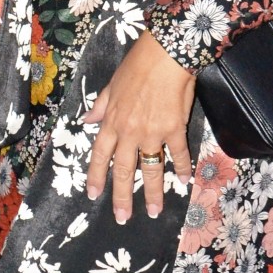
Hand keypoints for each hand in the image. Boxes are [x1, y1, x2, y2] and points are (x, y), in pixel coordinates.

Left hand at [84, 34, 195, 222]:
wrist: (165, 54)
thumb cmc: (137, 65)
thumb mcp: (111, 85)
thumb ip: (100, 106)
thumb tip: (87, 120)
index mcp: (112, 122)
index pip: (100, 155)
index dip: (97, 177)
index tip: (94, 195)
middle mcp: (129, 132)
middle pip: (124, 171)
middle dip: (122, 197)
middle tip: (123, 217)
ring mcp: (152, 133)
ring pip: (151, 169)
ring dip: (154, 192)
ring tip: (156, 211)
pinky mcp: (175, 129)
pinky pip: (178, 154)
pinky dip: (183, 168)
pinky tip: (185, 181)